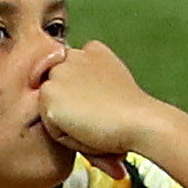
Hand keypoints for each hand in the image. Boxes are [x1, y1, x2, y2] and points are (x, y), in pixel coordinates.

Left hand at [36, 41, 174, 168]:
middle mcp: (72, 55)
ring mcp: (58, 73)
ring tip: (96, 127)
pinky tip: (88, 132)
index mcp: (93, 50)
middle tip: (100, 121)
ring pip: (55, 110)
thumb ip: (96, 80)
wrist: (139, 121)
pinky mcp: (48, 94)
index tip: (105, 109)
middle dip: (75, 110)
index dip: (88, 99)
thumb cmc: (134, 112)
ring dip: (70, 124)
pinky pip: (52, 127)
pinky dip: (68, 137)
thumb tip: (82, 100)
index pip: (76, 79)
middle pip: (62, 93)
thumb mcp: (118, 84)